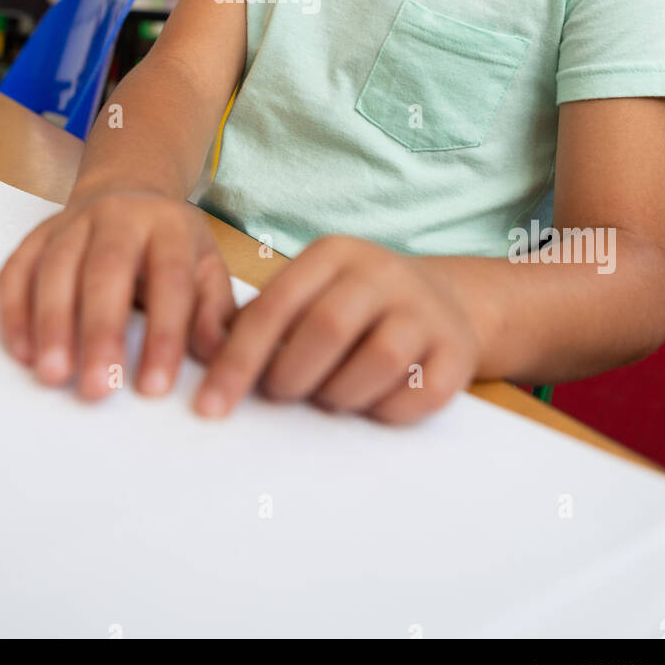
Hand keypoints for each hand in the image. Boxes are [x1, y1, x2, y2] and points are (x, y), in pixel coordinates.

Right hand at [0, 188, 234, 400]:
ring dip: (52, 324)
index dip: (162, 334)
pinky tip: (22, 353)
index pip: (169, 279)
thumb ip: (213, 312)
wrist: (128, 190)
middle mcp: (118, 217)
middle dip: (100, 331)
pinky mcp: (36, 236)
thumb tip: (220, 358)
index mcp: (169, 226)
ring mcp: (72, 223)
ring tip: (53, 376)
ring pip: (56, 268)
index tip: (154, 388)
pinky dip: (15, 311)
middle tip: (97, 388)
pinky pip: (17, 270)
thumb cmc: (171, 246)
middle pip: (106, 270)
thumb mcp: (206, 268)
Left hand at [192, 235, 480, 423]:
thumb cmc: (355, 303)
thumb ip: (263, 318)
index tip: (209, 406)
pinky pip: (419, 395)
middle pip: (327, 328)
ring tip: (327, 397)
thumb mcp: (311, 290)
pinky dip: (386, 411)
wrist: (447, 298)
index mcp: (335, 253)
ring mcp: (426, 310)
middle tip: (280, 396)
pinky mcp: (458, 352)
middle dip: (291, 376)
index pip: (276, 306)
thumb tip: (206, 357)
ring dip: (339, 395)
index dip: (238, 359)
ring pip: (377, 360)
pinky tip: (372, 402)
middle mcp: (383, 273)